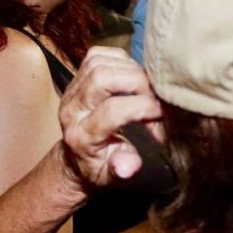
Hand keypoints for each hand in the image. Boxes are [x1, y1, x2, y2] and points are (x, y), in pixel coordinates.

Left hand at [58, 47, 164, 188]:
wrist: (76, 157)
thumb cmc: (101, 166)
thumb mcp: (111, 177)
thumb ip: (121, 169)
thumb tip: (128, 165)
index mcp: (81, 136)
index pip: (112, 111)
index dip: (143, 107)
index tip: (161, 115)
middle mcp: (72, 109)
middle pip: (102, 78)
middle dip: (137, 82)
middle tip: (154, 97)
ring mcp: (72, 89)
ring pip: (100, 63)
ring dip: (130, 69)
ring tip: (146, 87)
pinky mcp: (76, 75)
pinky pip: (97, 54)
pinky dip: (120, 59)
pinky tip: (132, 74)